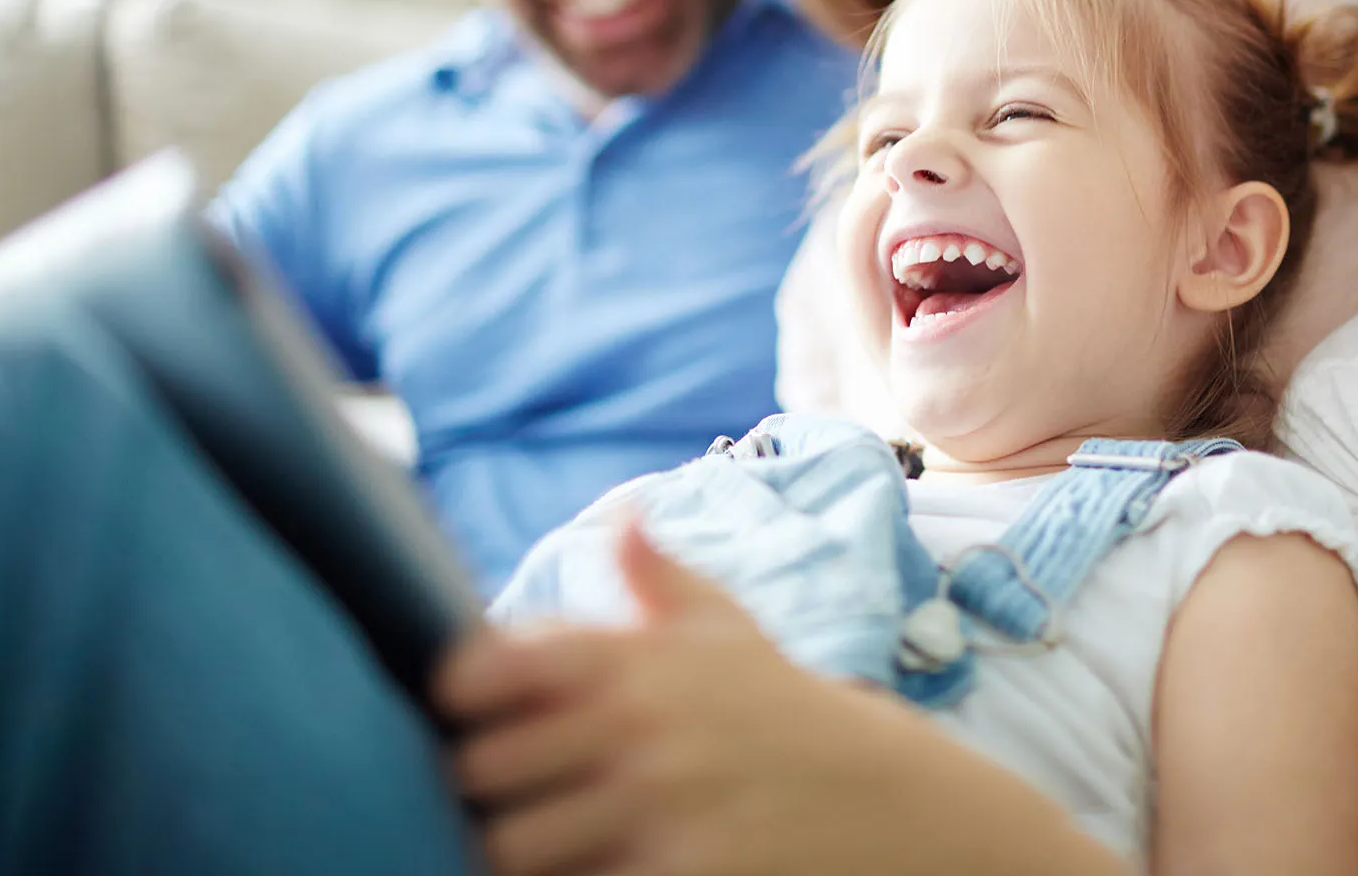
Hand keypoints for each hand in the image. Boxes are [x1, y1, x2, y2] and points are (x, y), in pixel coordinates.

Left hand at [436, 525, 1121, 875]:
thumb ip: (662, 583)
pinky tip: (595, 868)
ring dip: (519, 852)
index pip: (490, 664)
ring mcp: (663, 805)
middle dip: (484, 788)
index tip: (474, 715)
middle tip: (510, 795)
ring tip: (548, 843)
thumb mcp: (735, 637)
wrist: (895, 805)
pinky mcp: (686, 875)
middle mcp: (645, 724)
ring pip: (513, 847)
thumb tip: (622, 518)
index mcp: (641, 658)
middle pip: (482, 769)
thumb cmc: (789, 717)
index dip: (462, 696)